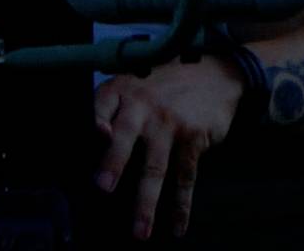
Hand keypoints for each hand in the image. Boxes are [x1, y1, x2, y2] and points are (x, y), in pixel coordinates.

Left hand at [94, 56, 242, 239]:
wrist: (212, 74)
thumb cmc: (159, 84)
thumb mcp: (130, 82)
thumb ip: (108, 108)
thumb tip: (91, 138)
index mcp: (120, 91)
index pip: (100, 106)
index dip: (94, 118)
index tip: (94, 132)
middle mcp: (143, 107)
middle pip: (125, 137)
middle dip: (114, 162)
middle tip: (102, 187)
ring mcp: (169, 125)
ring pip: (156, 168)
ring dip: (147, 202)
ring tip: (140, 230)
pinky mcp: (193, 140)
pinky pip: (185, 178)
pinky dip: (181, 205)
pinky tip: (177, 226)